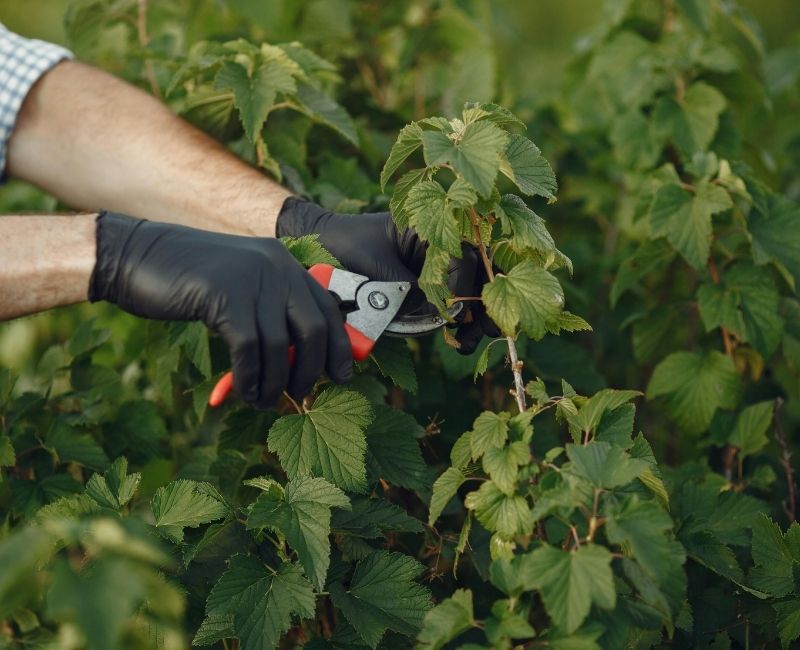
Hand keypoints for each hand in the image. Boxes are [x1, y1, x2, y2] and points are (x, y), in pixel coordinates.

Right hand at [89, 212, 351, 407]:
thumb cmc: (188, 281)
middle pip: (313, 329)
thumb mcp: (239, 288)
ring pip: (280, 346)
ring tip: (265, 402)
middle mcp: (275, 266)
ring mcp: (250, 278)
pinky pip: (249, 349)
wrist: (136, 255)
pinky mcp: (223, 295)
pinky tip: (245, 392)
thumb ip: (269, 311)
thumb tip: (298, 360)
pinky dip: (250, 378)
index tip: (341, 376)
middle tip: (301, 393)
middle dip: (310, 369)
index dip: (338, 346)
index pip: (327, 308)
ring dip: (276, 383)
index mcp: (284, 263)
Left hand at [276, 198, 499, 353]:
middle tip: (488, 330)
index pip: (464, 257)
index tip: (451, 312)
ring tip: (468, 344)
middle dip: (485, 303)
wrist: (319, 245)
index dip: (463, 287)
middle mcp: (440, 243)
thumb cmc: (345, 246)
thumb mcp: (378, 268)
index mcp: (431, 226)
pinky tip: (460, 340)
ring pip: (470, 290)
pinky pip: (451, 301)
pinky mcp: (427, 284)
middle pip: (478, 273)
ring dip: (475, 317)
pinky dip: (459, 321)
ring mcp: (436, 265)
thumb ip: (411, 289)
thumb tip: (442, 314)